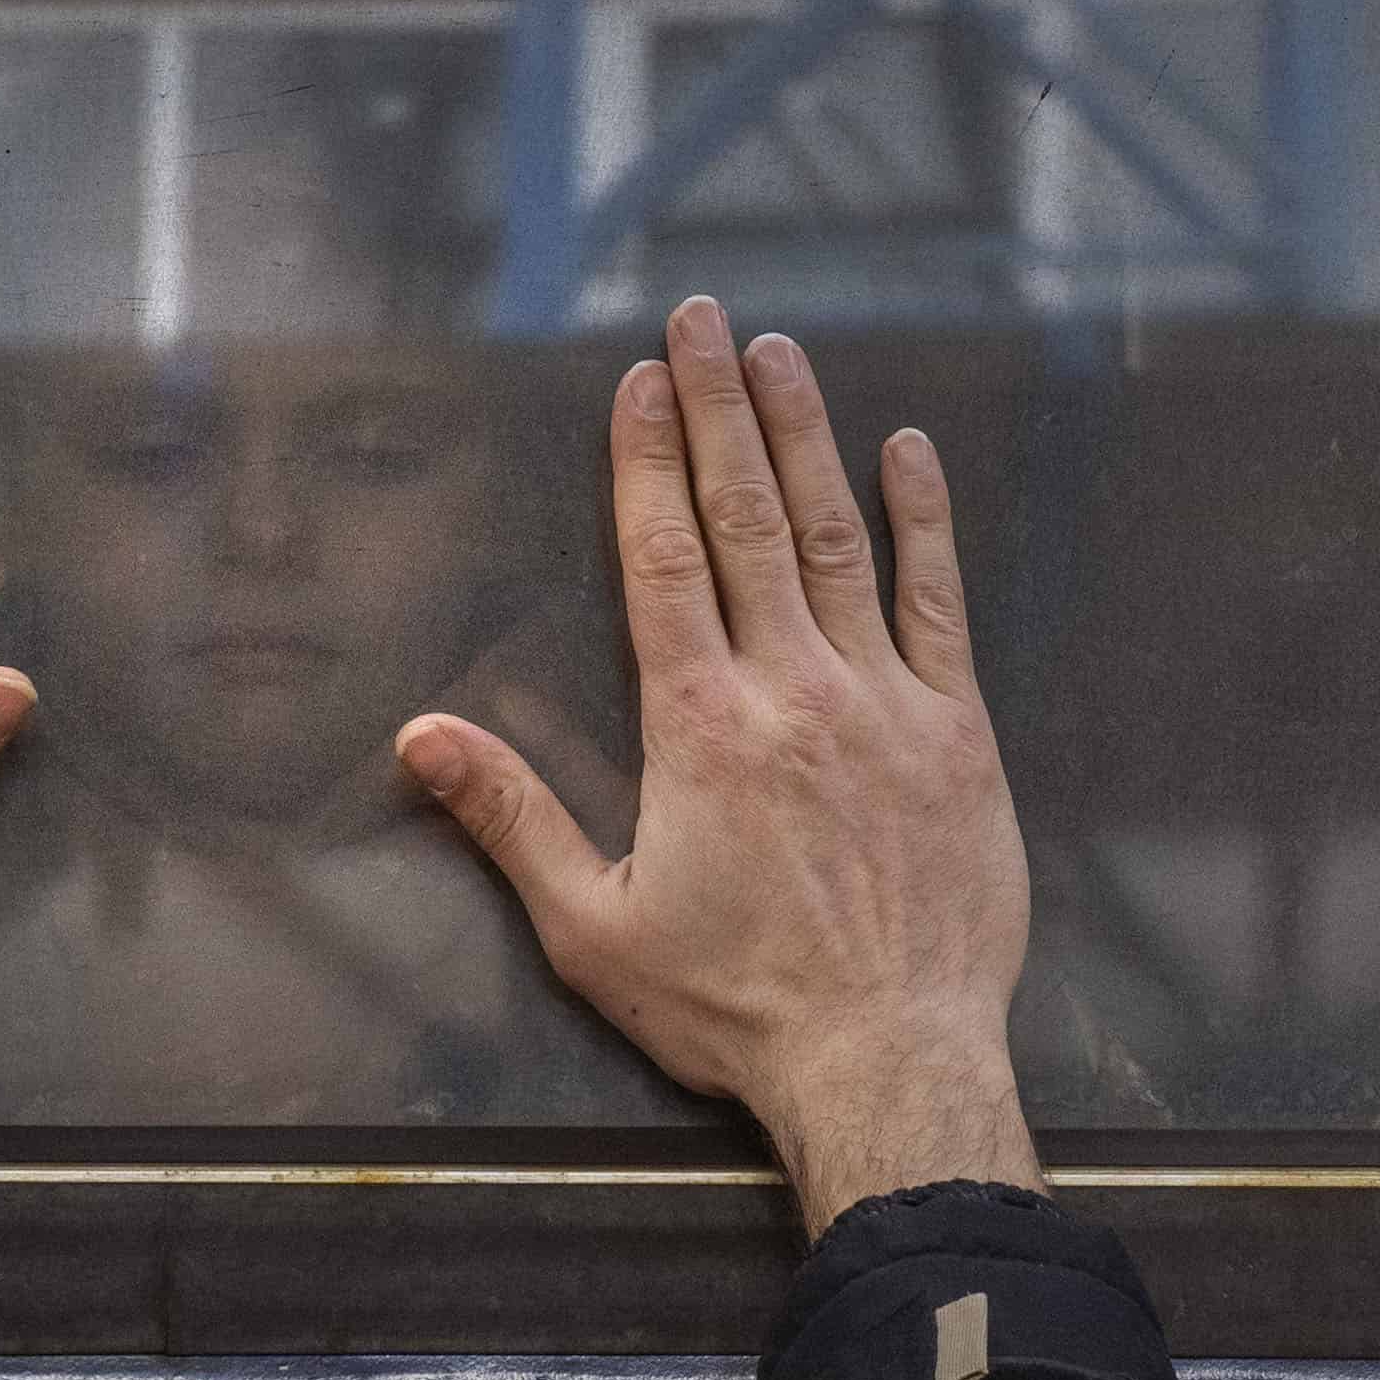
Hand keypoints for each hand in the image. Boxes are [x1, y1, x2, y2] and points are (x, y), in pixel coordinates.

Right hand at [397, 296, 1038, 1234]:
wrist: (892, 1062)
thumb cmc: (738, 1009)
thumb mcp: (594, 929)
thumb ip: (509, 818)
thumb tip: (421, 737)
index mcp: (699, 726)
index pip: (663, 557)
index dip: (647, 459)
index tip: (639, 380)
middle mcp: (792, 689)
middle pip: (746, 518)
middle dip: (718, 409)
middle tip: (700, 317)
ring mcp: (884, 702)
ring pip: (838, 537)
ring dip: (805, 437)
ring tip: (780, 352)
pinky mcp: (958, 734)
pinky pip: (938, 602)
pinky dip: (920, 520)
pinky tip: (906, 453)